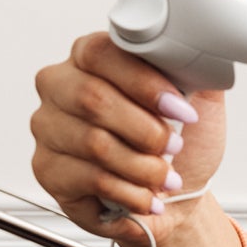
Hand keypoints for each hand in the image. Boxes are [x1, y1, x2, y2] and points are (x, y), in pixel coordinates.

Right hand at [30, 32, 227, 246]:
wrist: (177, 195)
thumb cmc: (183, 144)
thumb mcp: (198, 99)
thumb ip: (193, 68)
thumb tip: (197, 49)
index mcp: (91, 57)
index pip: (100, 52)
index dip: (143, 82)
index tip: (179, 109)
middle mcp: (61, 86)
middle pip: (92, 98)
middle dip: (145, 129)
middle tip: (174, 146)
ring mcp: (49, 127)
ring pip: (94, 143)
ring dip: (142, 166)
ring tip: (167, 177)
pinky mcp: (47, 169)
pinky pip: (89, 178)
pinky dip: (130, 192)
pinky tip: (148, 197)